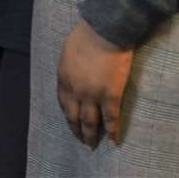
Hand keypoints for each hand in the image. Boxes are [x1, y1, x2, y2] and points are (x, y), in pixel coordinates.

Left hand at [55, 19, 133, 148]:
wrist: (104, 32)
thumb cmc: (86, 35)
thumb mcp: (68, 52)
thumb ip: (69, 67)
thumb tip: (73, 73)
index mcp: (63, 78)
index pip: (63, 103)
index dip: (68, 115)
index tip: (72, 121)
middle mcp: (75, 90)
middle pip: (73, 116)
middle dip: (76, 131)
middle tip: (81, 140)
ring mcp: (92, 94)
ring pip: (90, 122)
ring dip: (91, 136)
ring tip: (92, 146)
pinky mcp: (110, 95)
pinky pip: (111, 119)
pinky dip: (113, 132)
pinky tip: (115, 141)